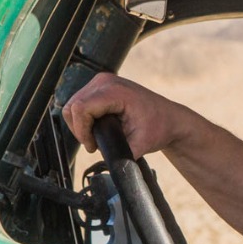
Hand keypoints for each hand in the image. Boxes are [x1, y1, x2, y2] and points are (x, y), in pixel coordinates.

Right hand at [61, 72, 189, 157]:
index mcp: (116, 91)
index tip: (93, 146)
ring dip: (80, 125)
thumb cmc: (159, 128)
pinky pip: (80, 102)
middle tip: (94, 145)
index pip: (80, 108)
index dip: (81, 131)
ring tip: (97, 138)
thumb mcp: (139, 145)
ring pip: (73, 105)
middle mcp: (106, 81)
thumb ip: (119, 153)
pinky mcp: (101, 86)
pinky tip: (97, 128)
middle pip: (72, 106)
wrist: (170, 119)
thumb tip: (106, 163)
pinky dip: (83, 118)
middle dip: (79, 130)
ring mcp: (102, 81)